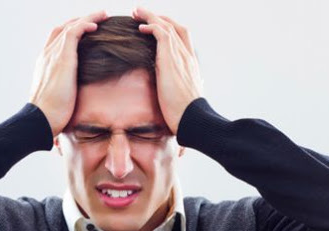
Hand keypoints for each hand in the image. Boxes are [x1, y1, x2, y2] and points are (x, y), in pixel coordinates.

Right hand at [28, 10, 108, 136]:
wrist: (40, 120)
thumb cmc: (49, 118)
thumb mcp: (57, 101)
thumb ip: (65, 95)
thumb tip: (75, 103)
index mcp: (45, 65)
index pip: (57, 40)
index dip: (71, 32)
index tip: (86, 31)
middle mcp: (46, 56)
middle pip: (62, 28)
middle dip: (79, 21)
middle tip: (97, 18)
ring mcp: (52, 55)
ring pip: (70, 26)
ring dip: (87, 18)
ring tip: (103, 15)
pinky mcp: (62, 58)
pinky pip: (74, 32)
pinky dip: (85, 25)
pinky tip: (97, 25)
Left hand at [132, 6, 203, 134]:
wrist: (192, 120)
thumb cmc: (187, 116)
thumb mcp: (186, 100)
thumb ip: (183, 91)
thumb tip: (180, 94)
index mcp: (191, 65)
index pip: (183, 38)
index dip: (170, 28)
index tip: (156, 26)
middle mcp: (188, 57)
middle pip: (176, 27)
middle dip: (159, 18)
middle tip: (142, 14)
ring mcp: (181, 56)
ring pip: (167, 27)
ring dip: (150, 17)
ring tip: (136, 12)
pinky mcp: (171, 59)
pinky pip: (161, 34)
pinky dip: (151, 26)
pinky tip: (140, 26)